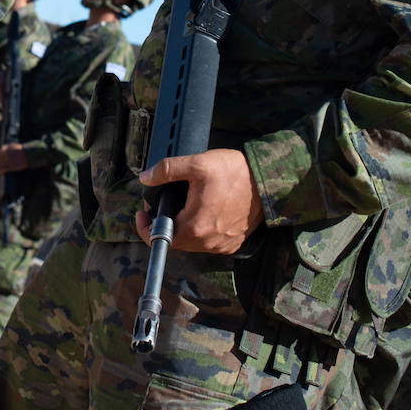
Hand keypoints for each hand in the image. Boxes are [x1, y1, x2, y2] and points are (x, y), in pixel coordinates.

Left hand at [0, 143, 30, 174]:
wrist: (28, 155)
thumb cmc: (21, 150)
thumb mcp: (12, 145)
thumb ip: (4, 147)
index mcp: (6, 151)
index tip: (1, 158)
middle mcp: (6, 156)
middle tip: (2, 164)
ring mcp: (8, 162)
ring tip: (1, 168)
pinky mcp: (11, 167)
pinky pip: (3, 170)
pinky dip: (1, 171)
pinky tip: (3, 172)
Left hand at [134, 148, 262, 254]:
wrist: (268, 182)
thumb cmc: (235, 173)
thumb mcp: (196, 164)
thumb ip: (166, 170)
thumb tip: (145, 178)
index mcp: (194, 227)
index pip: (157, 238)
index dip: (144, 226)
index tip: (143, 212)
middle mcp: (207, 242)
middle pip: (175, 239)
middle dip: (165, 221)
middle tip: (164, 201)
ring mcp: (221, 245)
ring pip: (191, 241)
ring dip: (183, 226)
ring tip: (184, 204)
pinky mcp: (233, 244)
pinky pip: (208, 242)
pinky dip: (201, 229)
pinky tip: (203, 211)